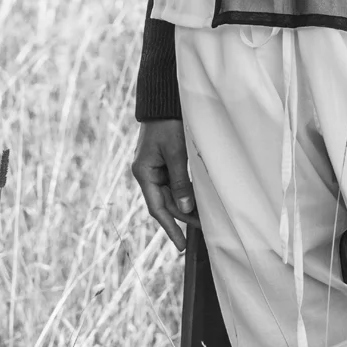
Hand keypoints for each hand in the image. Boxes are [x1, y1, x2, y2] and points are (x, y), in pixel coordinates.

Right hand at [131, 120, 200, 251]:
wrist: (164, 101)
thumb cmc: (168, 124)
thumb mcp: (176, 153)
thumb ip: (180, 182)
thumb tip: (184, 209)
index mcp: (144, 173)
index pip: (157, 208)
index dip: (170, 227)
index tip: (180, 245)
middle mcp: (147, 173)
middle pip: (165, 203)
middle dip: (182, 217)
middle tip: (202, 229)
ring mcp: (155, 168)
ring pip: (170, 194)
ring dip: (185, 205)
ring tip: (203, 218)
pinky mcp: (163, 162)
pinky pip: (174, 183)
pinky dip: (184, 192)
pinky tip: (196, 200)